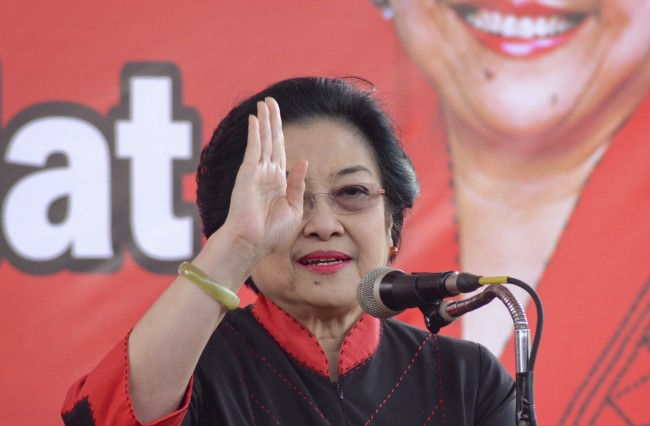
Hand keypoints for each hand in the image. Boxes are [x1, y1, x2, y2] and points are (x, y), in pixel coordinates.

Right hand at [219, 97, 307, 260]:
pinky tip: (256, 119)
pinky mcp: (247, 175)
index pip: (280, 151)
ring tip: (264, 103)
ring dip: (264, 121)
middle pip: (271, 140)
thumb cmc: (271, 232)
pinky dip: (255, 134)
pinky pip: (253, 150)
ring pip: (262, 141)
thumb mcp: (293, 208)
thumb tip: (302, 160)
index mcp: (277, 181)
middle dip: (271, 120)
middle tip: (270, 101)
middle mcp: (266, 174)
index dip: (280, 133)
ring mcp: (255, 173)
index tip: (278, 117)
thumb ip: (297, 184)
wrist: (253, 244)